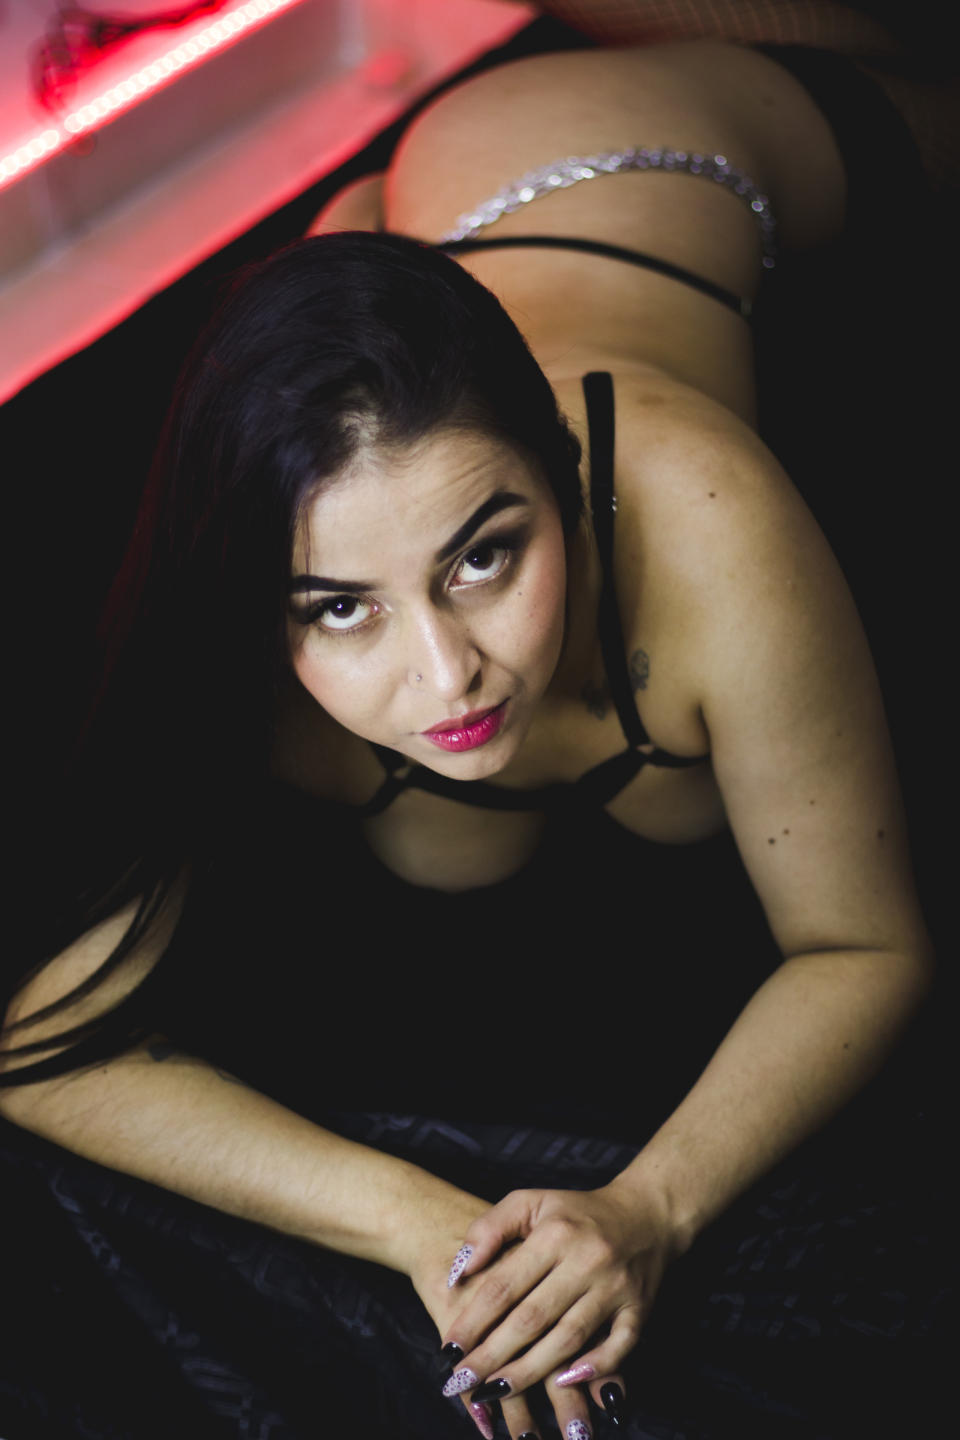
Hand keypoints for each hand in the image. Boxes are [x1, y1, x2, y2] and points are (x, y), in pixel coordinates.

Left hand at [437, 1183, 679, 1433]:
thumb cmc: (576, 1213)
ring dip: (530, 1370)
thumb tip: (457, 1271)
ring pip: (568, 1338)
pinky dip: (595, 1366)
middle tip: (462, 1381)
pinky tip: (565, 1383)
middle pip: (532, 1318)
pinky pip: (619, 1345)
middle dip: (493, 1355)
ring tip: (496, 1391)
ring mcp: (615, 1287)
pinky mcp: (639, 1307)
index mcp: (555, 1233)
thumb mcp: (530, 1202)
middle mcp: (586, 1260)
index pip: (505, 1284)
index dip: (474, 1319)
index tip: (448, 1348)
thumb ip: (490, 1229)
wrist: (645, 1213)